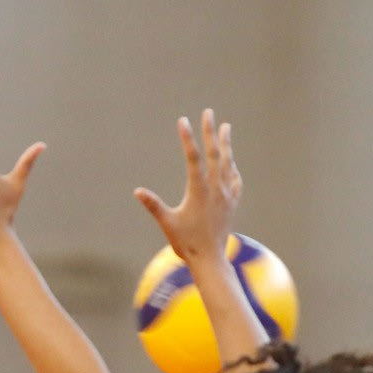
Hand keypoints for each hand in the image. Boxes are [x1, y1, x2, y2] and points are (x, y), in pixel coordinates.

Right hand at [134, 108, 241, 262]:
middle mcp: (216, 189)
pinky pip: (235, 180)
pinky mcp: (232, 203)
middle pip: (214, 154)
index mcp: (199, 191)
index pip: (193, 158)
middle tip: (208, 112)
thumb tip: (138, 191)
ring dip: (225, 144)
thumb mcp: (167, 223)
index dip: (188, 138)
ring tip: (225, 127)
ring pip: (228, 163)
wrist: (210, 259)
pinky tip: (231, 163)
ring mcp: (227, 195)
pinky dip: (232, 167)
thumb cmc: (185, 243)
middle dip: (210, 132)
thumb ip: (154, 205)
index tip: (183, 121)